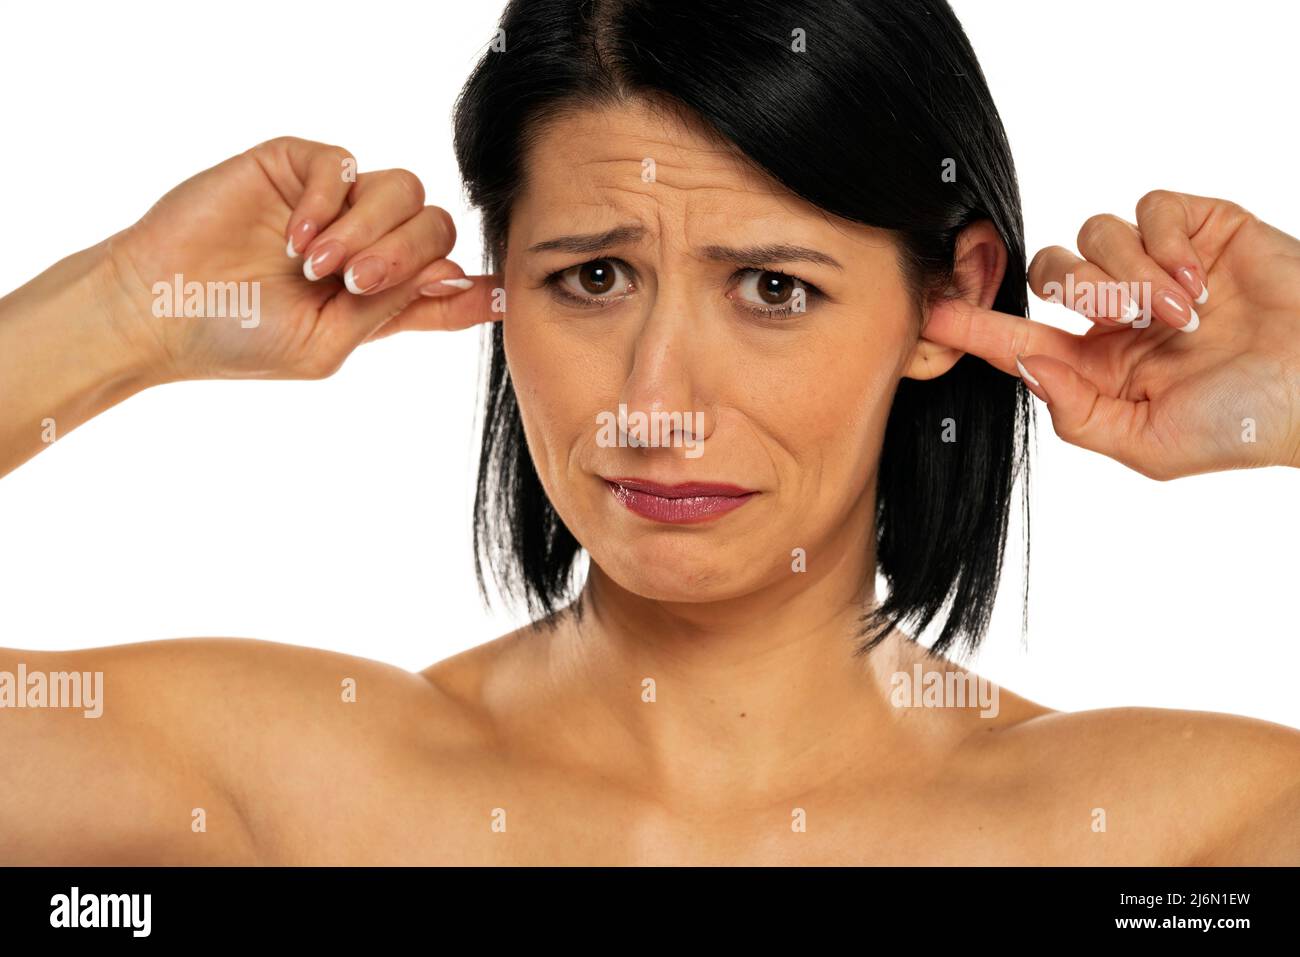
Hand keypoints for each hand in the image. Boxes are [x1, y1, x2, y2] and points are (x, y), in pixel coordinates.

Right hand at [100, 136, 497, 381]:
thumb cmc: (238, 339)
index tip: (504, 296)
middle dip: (405, 256)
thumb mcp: (328, 343)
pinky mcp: (296, 167)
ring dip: (368, 231)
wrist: (159, 309)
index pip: (447, 285)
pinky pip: (347, 164)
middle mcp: (366, 245)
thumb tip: (455, 278)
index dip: (479, 290)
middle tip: (351, 282)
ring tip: (317, 266)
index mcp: (379, 297)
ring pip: (404, 189)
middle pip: (435, 227)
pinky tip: (297, 238)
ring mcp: (334, 204)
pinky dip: (331, 201)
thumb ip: (392, 309)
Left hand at [924, 190, 1299, 478]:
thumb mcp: (1148, 444)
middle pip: (1049, 271)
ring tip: (1186, 312)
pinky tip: (1202, 279)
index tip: (930, 311)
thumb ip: (1077, 413)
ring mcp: (1156, 267)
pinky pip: (1149, 208)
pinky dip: (1167, 241)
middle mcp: (1118, 314)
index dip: (973, 324)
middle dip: (1077, 289)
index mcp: (1097, 366)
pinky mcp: (1197, 229)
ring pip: (1094, 235)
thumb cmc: (1245, 424)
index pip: (1019, 337)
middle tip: (1130, 318)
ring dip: (1134, 274)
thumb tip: (1026, 365)